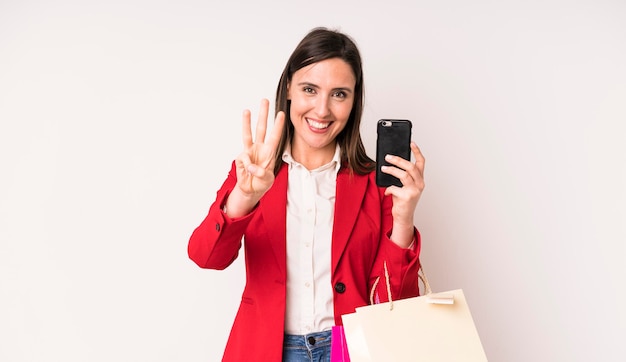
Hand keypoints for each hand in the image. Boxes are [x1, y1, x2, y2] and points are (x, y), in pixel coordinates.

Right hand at [227, 99, 284, 216]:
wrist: (250, 189)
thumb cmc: (262, 183)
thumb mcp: (267, 180)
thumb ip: (261, 173)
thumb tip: (251, 165)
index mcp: (270, 152)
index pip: (275, 135)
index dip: (278, 125)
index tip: (282, 114)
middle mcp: (260, 148)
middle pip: (262, 128)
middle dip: (263, 114)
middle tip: (264, 101)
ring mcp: (250, 151)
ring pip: (248, 134)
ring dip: (247, 122)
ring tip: (247, 110)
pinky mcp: (241, 157)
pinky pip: (244, 158)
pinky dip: (247, 166)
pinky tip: (248, 171)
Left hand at [382, 142, 424, 246]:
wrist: (404, 217)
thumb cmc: (403, 200)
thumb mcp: (405, 186)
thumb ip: (402, 176)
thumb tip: (392, 163)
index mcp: (420, 179)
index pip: (421, 163)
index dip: (417, 151)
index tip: (411, 143)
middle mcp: (420, 184)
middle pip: (410, 166)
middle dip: (398, 160)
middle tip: (388, 157)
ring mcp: (415, 191)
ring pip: (403, 175)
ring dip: (391, 170)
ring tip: (383, 168)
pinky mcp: (407, 197)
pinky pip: (395, 188)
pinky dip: (389, 189)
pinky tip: (386, 192)